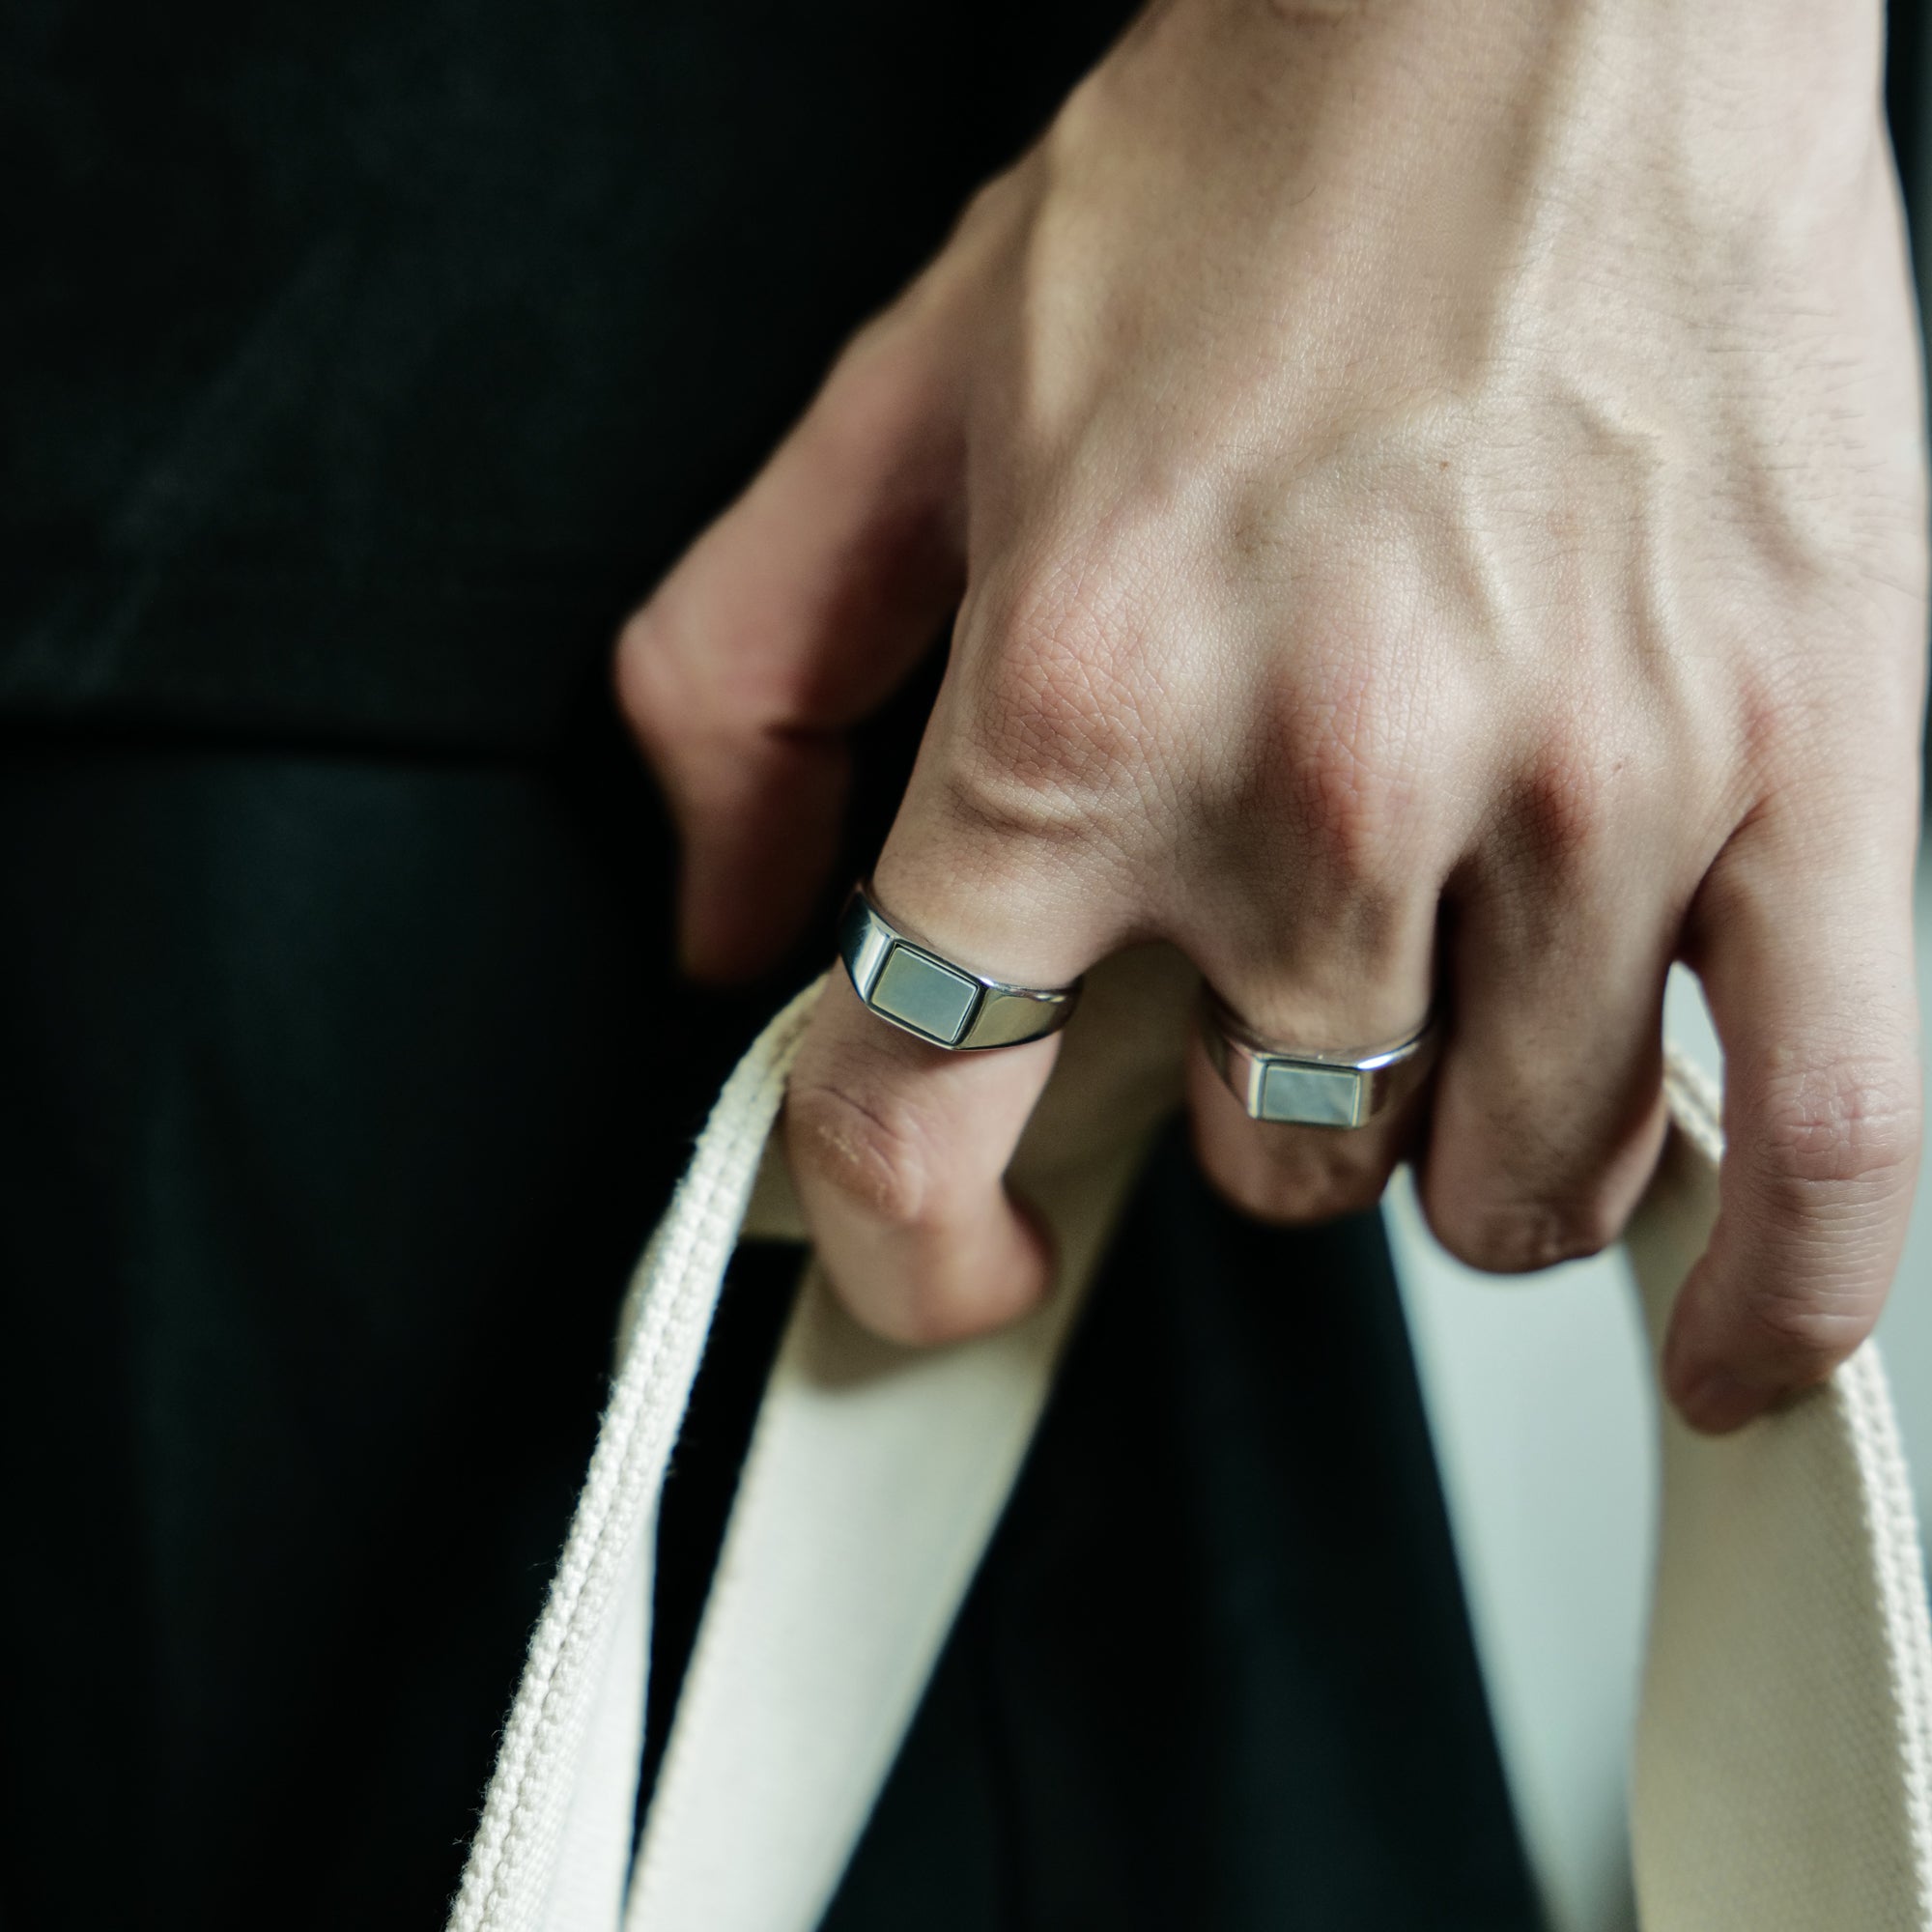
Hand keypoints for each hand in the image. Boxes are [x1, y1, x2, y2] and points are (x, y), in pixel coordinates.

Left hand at [618, 0, 1926, 1430]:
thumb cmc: (1253, 181)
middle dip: (1245, 1101)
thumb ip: (747, 685)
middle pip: (1262, 1160)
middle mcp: (1330, 780)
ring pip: (1495, 1185)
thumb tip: (726, 926)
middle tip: (1272, 967)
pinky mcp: (1810, 772)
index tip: (951, 1257)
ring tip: (1454, 1001)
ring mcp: (1590, 794)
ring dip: (1449, 1146)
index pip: (926, 1096)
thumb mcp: (901, 406)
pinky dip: (1771, 1295)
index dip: (906, 1235)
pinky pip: (1825, 1140)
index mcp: (1083, 703)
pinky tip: (1711, 1332)